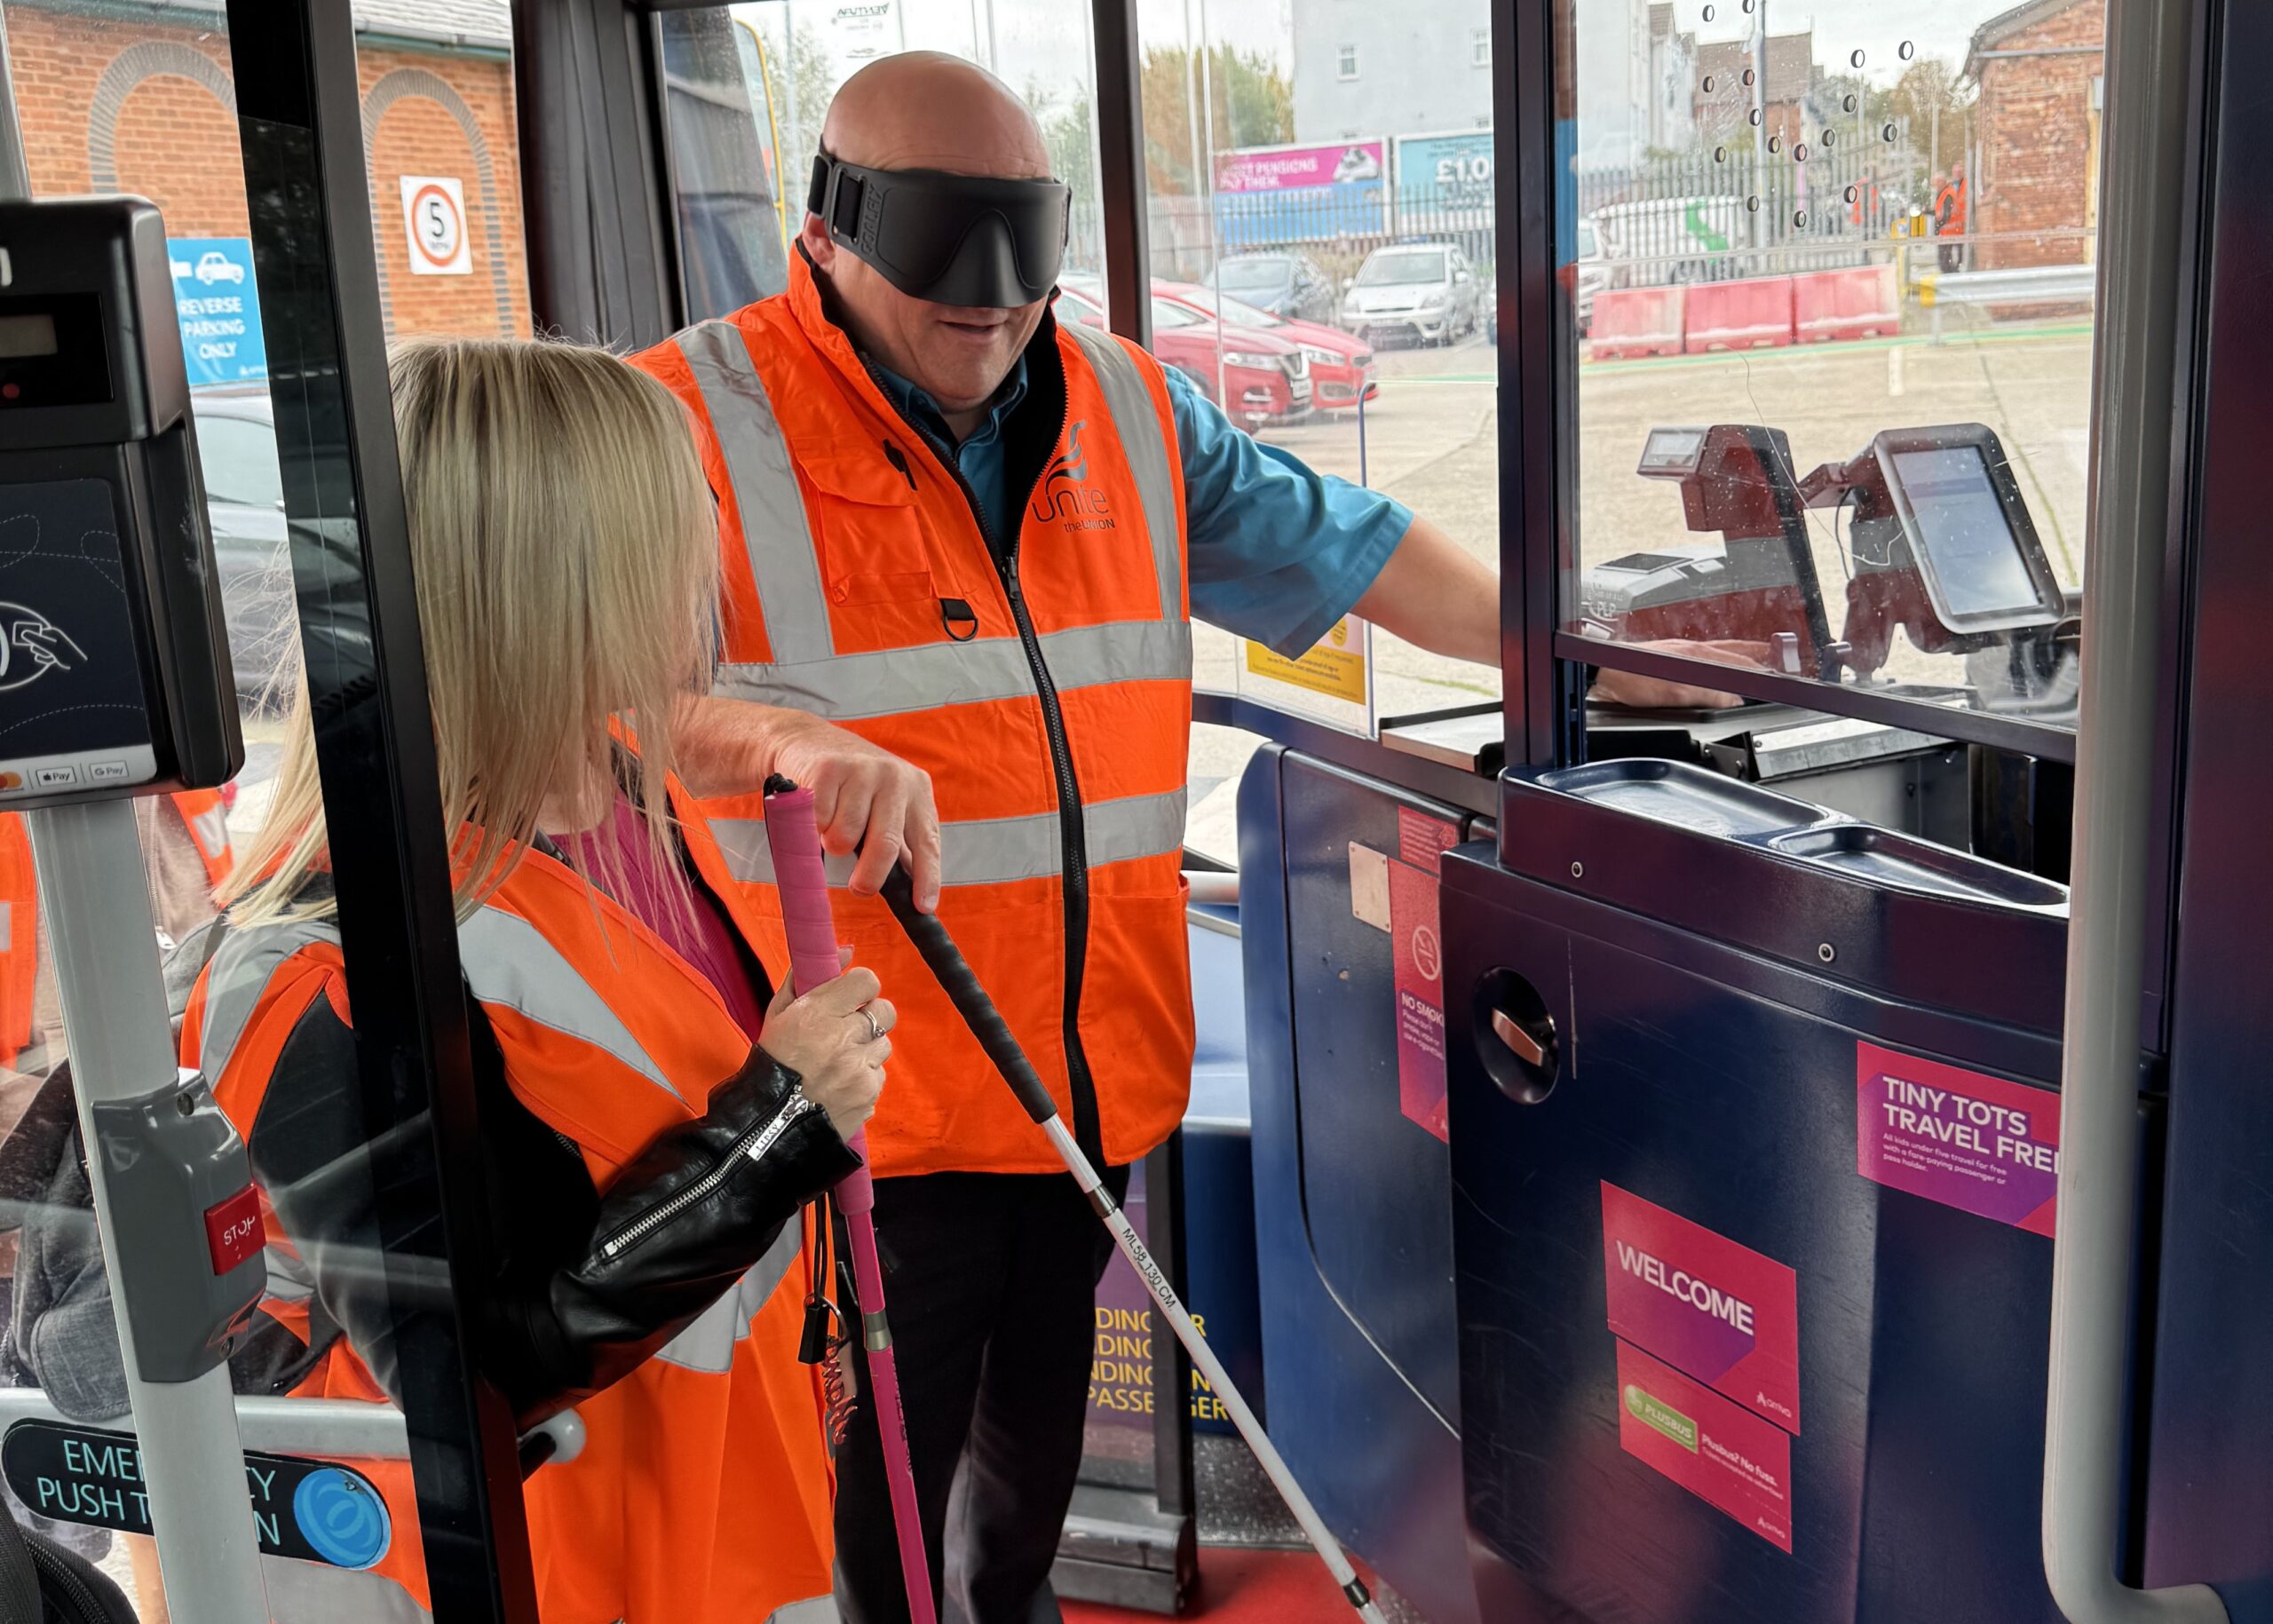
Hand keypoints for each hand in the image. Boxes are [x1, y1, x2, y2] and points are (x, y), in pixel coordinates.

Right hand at [758, 960, 893, 1142]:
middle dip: (869, 1018)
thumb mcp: (778, 1013)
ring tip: (836, 1064)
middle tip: (846, 1031)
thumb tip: (847, 949)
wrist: (765, 1125)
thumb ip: (808, 975)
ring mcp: (859, 1070)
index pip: (867, 981)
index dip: (859, 989)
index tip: (848, 999)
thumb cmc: (771, 1062)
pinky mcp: (868, 1095)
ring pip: (882, 1046)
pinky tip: (839, 1086)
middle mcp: (844, 1039)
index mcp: (819, 1013)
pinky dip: (863, 1079)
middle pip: (885, 1012)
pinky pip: (878, 1076)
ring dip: (865, 1051)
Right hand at [769, 712, 942, 910]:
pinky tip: (816, 809)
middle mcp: (895, 777)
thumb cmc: (851, 786)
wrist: (807, 740)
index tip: (923, 906)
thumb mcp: (885, 806)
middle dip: (871, 876)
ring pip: (846, 836)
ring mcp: (862, 770)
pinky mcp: (829, 769)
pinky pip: (819, 821)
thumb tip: (912, 891)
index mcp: (916, 789)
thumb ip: (899, 842)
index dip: (927, 877)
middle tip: (860, 889)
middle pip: (887, 844)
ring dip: (833, 843)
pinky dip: (813, 826)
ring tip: (831, 826)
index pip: (927, 841)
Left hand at [1590, 639, 1772, 709]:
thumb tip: (1734, 700)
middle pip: (1733, 650)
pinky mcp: (1669, 654)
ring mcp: (1680, 649)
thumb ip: (1708, 695)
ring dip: (1738, 653)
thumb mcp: (1675, 693)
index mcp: (1698, 655)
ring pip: (1719, 649)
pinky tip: (1713, 663)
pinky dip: (1717, 657)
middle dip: (1756, 654)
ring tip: (1752, 656)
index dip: (1760, 670)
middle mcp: (1692, 648)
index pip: (1740, 662)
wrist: (1603, 670)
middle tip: (1774, 656)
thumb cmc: (1632, 677)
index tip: (1777, 673)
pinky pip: (1703, 653)